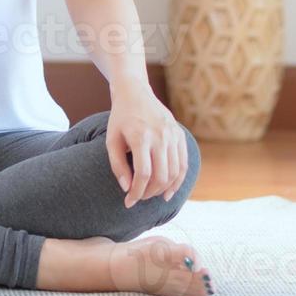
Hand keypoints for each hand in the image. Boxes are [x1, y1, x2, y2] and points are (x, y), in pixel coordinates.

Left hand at [105, 84, 189, 208]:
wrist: (135, 93)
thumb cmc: (120, 119)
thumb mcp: (111, 140)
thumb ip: (117, 165)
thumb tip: (127, 188)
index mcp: (141, 136)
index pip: (143, 174)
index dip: (136, 192)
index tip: (129, 202)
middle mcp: (160, 136)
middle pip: (161, 176)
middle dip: (149, 193)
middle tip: (139, 197)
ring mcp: (173, 135)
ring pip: (174, 172)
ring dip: (163, 189)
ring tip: (151, 195)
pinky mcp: (180, 135)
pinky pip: (183, 163)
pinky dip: (178, 181)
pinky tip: (168, 191)